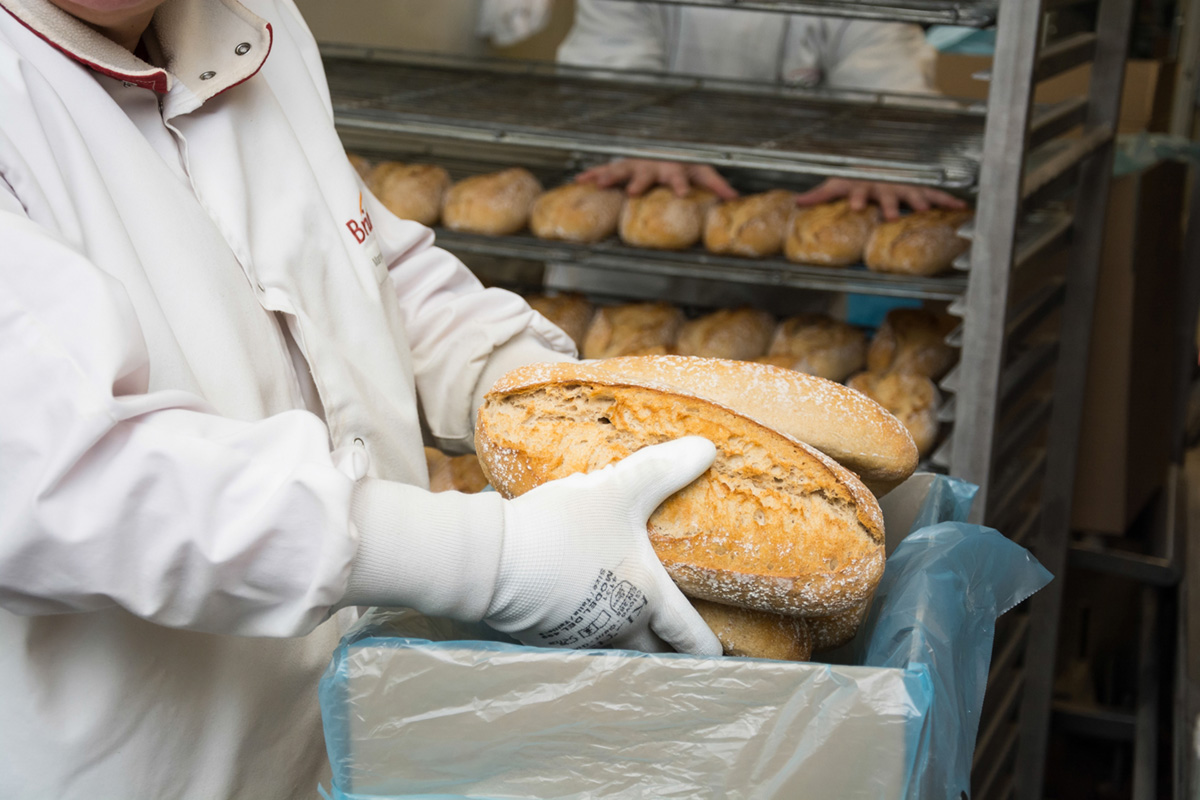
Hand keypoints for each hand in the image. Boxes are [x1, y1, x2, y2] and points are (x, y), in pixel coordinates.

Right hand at [485, 437, 721, 655]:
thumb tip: (708, 447)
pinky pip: (576, 634)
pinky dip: (581, 621)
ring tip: (616, 606)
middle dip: (665, 647)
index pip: (689, 636)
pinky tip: (571, 595)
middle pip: (653, 651)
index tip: (718, 654)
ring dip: (619, 631)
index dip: (707, 647)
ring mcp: (581, 636)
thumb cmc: (565, 528)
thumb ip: (661, 470)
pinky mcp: (546, 636)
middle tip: (672, 635)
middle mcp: (619, 626)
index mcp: (647, 597)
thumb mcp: (619, 489)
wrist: (494, 559)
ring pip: (613, 643)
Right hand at [576, 159, 738, 199]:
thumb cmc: (686, 163)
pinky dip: (592, 174)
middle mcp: (653, 165)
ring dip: (610, 176)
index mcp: (673, 168)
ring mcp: (635, 165)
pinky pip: (604, 170)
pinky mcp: (622, 167)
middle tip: (633, 190)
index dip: (679, 183)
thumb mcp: (704, 171)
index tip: (680, 192)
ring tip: (599, 183)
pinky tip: (579, 180)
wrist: (666, 147)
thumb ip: (718, 185)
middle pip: (645, 173)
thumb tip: (736, 198)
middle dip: (639, 181)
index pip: (678, 176)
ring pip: (621, 169)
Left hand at [793, 178, 966, 220]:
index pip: (859, 191)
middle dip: (890, 204)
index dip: (857, 198)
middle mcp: (886, 186)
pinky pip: (935, 196)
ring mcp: (904, 188)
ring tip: (924, 210)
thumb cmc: (856, 179)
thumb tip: (796, 201)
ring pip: (914, 194)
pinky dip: (948, 201)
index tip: (855, 206)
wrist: (879, 164)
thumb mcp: (836, 184)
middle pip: (888, 196)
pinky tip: (961, 206)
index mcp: (865, 186)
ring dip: (919, 202)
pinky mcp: (919, 191)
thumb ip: (819, 195)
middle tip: (890, 214)